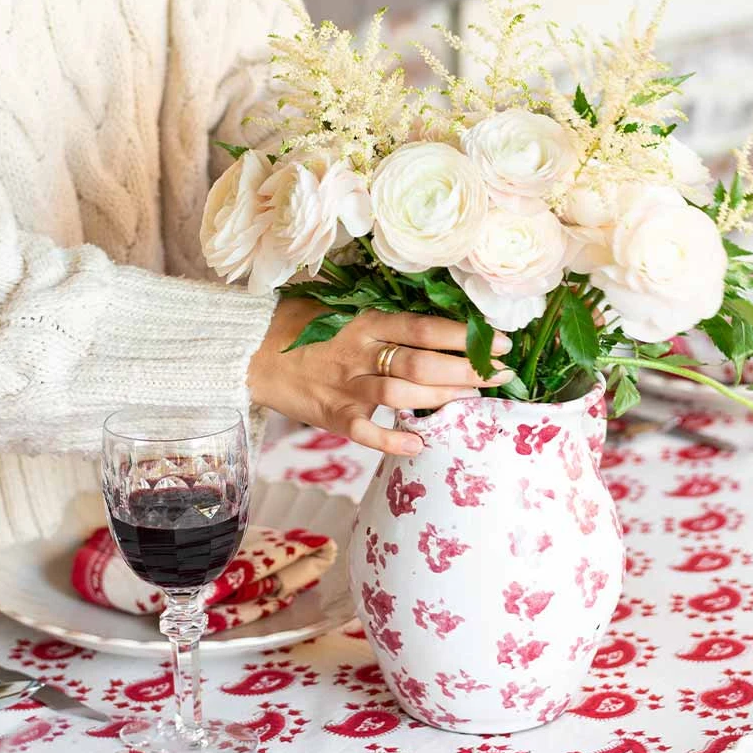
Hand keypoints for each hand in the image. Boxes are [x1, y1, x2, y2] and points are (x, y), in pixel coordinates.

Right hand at [248, 298, 512, 454]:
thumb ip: (384, 317)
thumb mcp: (344, 309)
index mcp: (366, 322)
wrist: (252, 352)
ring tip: (473, 399)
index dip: (465, 336)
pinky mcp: (332, 415)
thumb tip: (437, 318)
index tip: (500, 342)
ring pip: (401, 394)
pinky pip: (365, 432)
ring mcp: (346, 387)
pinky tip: (420, 443)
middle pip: (421, 363)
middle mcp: (359, 353)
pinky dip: (392, 439)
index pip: (424, 328)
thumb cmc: (303, 326)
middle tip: (499, 374)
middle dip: (466, 370)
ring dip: (441, 398)